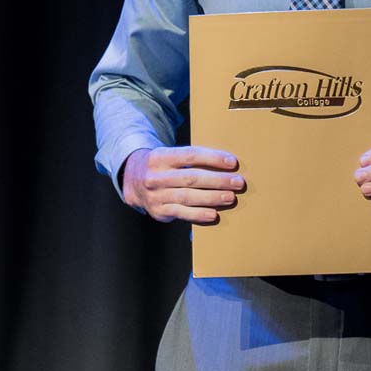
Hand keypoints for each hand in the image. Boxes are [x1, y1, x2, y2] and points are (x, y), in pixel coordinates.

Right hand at [122, 146, 244, 223]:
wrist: (132, 180)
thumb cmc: (163, 165)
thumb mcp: (170, 155)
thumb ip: (192, 159)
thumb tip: (225, 164)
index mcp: (161, 157)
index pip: (190, 155)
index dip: (213, 158)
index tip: (233, 162)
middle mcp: (155, 176)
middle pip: (192, 178)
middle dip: (218, 180)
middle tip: (238, 182)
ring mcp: (155, 195)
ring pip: (188, 197)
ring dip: (212, 197)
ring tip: (231, 197)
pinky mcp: (158, 211)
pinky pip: (181, 213)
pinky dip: (199, 214)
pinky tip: (214, 214)